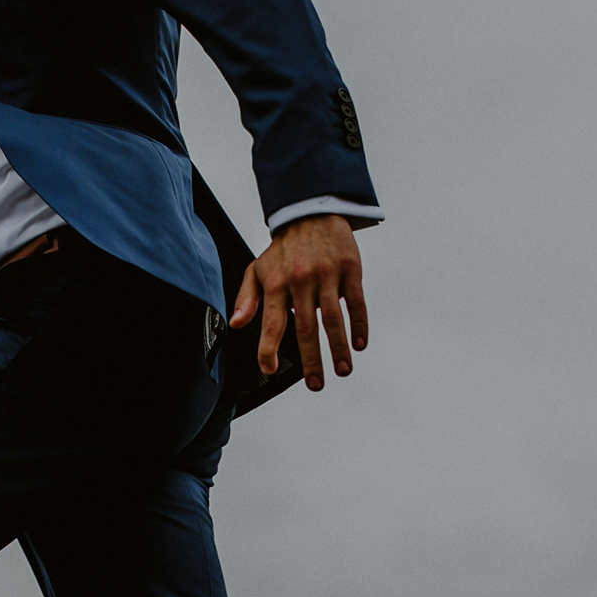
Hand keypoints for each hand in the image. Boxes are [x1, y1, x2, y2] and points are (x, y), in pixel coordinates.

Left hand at [228, 213, 368, 389]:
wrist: (311, 211)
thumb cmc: (285, 248)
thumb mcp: (258, 269)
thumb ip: (247, 298)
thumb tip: (237, 323)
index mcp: (277, 283)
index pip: (272, 322)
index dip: (268, 347)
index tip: (269, 368)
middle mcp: (301, 281)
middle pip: (306, 327)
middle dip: (311, 359)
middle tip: (315, 384)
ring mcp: (327, 275)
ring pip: (333, 318)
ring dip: (338, 347)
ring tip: (342, 370)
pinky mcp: (350, 269)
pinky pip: (355, 301)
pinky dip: (359, 324)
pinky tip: (359, 343)